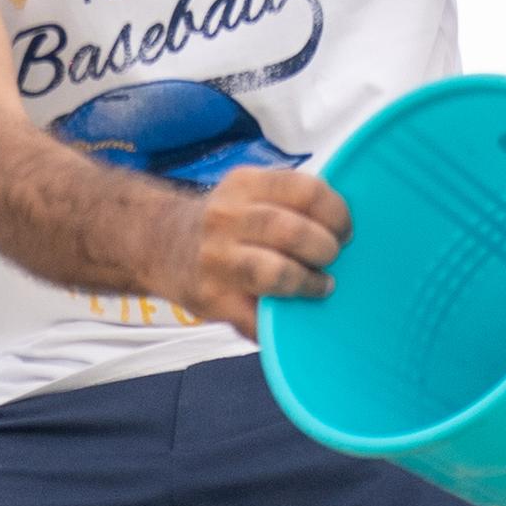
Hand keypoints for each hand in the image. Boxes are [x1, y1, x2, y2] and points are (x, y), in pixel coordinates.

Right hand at [170, 160, 351, 334]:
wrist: (160, 245)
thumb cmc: (224, 224)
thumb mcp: (249, 193)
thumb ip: (289, 201)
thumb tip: (342, 227)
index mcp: (245, 185)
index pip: (306, 190)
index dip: (336, 213)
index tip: (345, 231)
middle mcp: (226, 218)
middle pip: (292, 231)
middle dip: (325, 249)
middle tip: (331, 259)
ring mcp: (216, 260)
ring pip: (276, 273)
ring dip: (308, 283)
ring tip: (320, 286)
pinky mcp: (211, 298)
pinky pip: (257, 316)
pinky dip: (280, 320)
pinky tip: (288, 314)